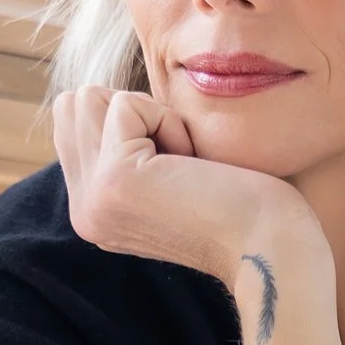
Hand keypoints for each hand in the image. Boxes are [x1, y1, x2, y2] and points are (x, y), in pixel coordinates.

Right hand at [49, 85, 319, 281]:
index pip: (72, 124)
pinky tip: (193, 166)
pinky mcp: (115, 179)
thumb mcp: (166, 176)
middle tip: (178, 159)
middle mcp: (83, 211)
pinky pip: (127, 105)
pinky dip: (169, 121)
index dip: (130, 120)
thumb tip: (102, 100)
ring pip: (91, 98)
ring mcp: (92, 198)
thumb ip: (124, 149)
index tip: (175, 165)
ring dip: (151, 115)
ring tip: (184, 163)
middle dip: (133, 111)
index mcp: (92, 212)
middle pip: (74, 104)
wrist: (272, 245)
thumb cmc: (241, 203)